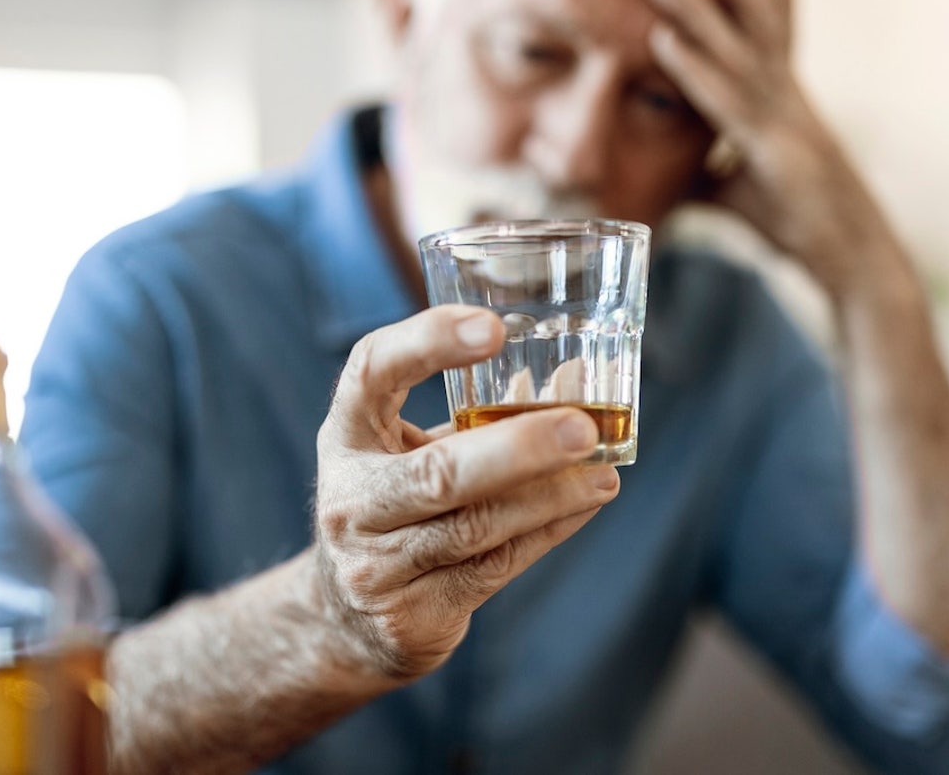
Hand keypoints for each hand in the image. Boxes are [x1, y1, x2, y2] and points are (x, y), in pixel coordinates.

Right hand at [312, 305, 619, 680]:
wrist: (345, 621)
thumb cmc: (395, 507)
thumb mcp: (413, 449)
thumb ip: (480, 415)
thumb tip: (576, 375)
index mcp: (347, 434)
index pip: (372, 371)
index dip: (428, 342)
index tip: (493, 327)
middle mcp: (351, 499)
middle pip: (438, 473)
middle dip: (518, 449)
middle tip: (582, 428)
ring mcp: (374, 565)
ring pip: (475, 527)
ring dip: (550, 497)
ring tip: (602, 473)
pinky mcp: (410, 616)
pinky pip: (493, 567)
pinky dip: (547, 532)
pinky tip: (584, 506)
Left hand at [641, 0, 900, 296]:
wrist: (851, 261)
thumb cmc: (797, 221)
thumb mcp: (736, 185)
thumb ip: (702, 166)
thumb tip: (659, 169)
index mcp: (780, 90)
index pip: (766, 13)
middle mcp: (784, 92)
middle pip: (753, 11)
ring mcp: (783, 119)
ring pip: (736, 48)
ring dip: (694, 6)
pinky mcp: (776, 155)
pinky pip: (729, 104)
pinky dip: (696, 71)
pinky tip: (665, 42)